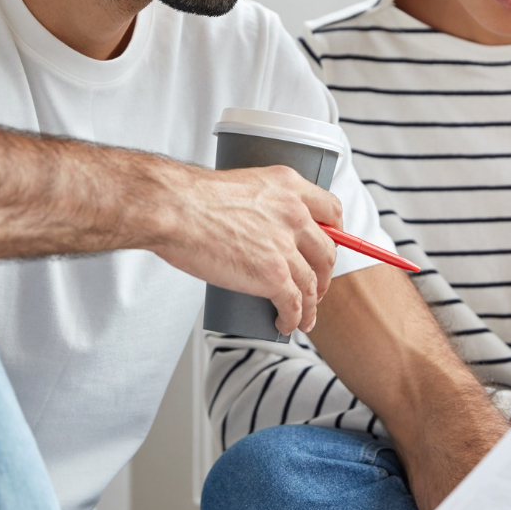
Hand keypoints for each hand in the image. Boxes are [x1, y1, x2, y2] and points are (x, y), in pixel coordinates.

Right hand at [151, 164, 340, 333]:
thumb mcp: (241, 185)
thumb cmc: (191, 198)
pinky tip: (286, 323)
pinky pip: (294, 304)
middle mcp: (294, 213)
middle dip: (325, 274)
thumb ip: (260, 203)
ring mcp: (285, 246)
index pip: (331, 209)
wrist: (173, 209)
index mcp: (288, 185)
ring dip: (311, 304)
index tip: (332, 245)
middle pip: (327, 251)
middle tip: (316, 286)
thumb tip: (259, 228)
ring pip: (312, 283)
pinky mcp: (272, 276)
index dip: (337, 233)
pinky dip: (294, 318)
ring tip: (304, 316)